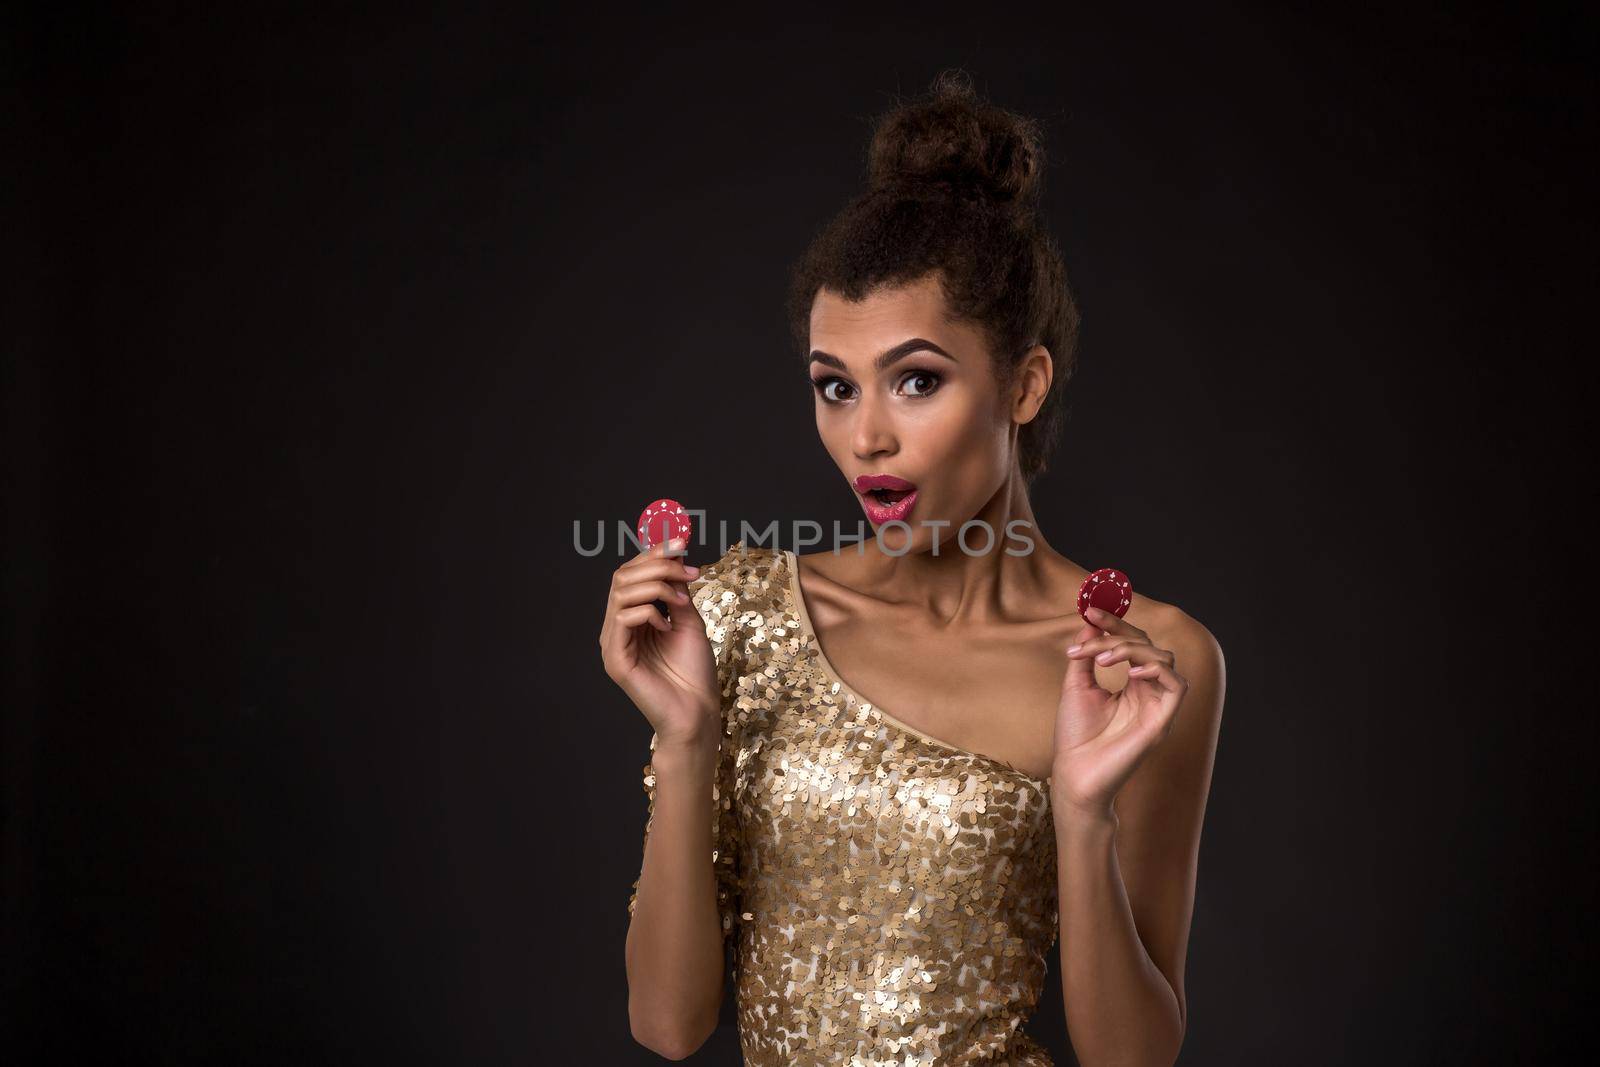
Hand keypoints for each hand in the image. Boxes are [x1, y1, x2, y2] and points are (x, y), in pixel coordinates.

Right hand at [598, 538, 720, 747]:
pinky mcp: (615, 660)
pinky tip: (666, 625)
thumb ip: (676, 590)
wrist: (698, 711)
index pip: (631, 574)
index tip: (682, 540)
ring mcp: (613, 644)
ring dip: (657, 586)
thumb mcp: (688, 620)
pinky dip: (648, 612)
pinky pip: (622, 618)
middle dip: (657, 565)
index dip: (653, 554)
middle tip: (687, 569)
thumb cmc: (694, 672)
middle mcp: (617, 628)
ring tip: (682, 601)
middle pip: (622, 577)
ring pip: (621, 593)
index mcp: (633, 618)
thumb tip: (674, 555)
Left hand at [1052, 605, 1188, 818]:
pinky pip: (1177, 685)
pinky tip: (1129, 673)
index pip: (1132, 642)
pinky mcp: (1163, 720)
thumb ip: (1086, 654)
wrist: (1074, 774)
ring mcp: (1157, 705)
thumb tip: (1089, 622)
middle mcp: (1147, 692)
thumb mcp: (1076, 686)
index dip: (1115, 622)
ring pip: (1163, 657)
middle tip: (1092, 626)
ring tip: (1102, 658)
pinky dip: (1156, 670)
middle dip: (1119, 631)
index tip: (1090, 609)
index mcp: (1130, 684)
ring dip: (1131, 648)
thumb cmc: (1075, 736)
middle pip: (1148, 644)